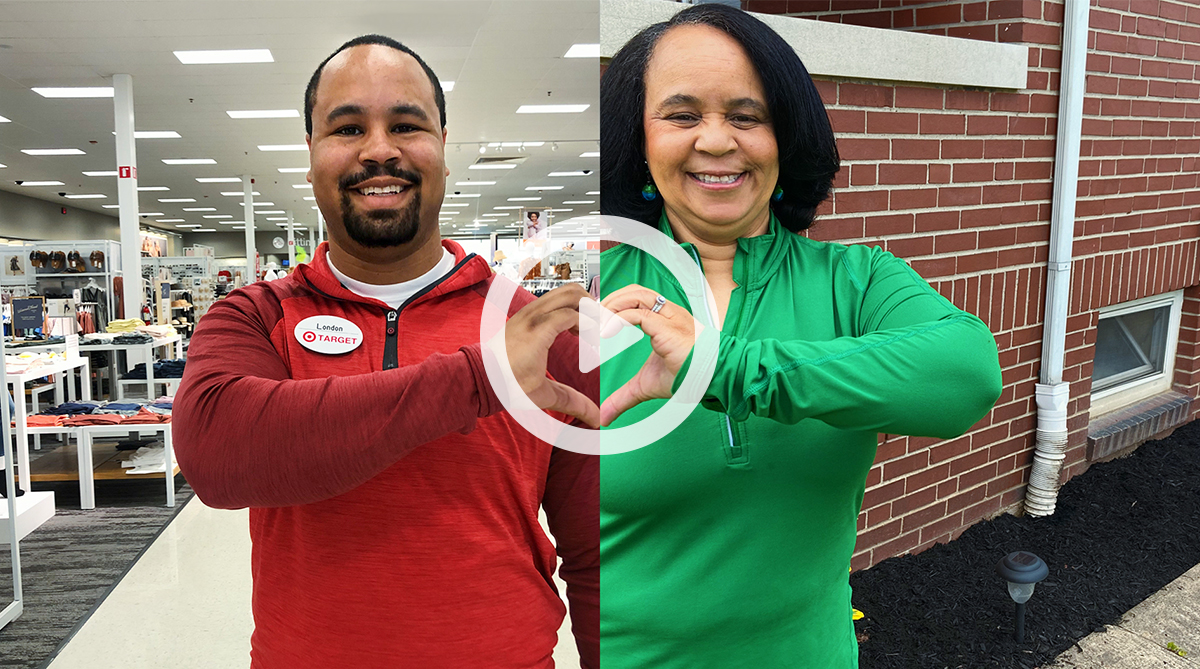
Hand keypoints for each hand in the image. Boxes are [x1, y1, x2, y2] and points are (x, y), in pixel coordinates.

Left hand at [504, 283, 600, 427]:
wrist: (479, 377)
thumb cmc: (505, 385)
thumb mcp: (542, 395)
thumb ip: (572, 402)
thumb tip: (596, 418)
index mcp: (538, 331)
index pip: (574, 314)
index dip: (591, 327)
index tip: (597, 344)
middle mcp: (532, 315)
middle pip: (571, 292)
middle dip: (590, 307)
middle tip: (597, 328)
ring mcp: (527, 312)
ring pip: (561, 293)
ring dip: (578, 306)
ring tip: (584, 331)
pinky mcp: (524, 314)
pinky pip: (551, 301)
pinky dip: (566, 308)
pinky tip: (568, 331)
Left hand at [600, 285, 700, 426]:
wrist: (711, 380)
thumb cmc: (688, 376)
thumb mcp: (645, 386)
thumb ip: (623, 397)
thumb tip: (606, 416)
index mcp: (664, 319)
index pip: (635, 298)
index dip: (614, 303)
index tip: (595, 319)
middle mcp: (668, 313)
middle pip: (633, 291)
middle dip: (609, 300)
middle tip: (590, 316)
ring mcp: (669, 317)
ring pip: (636, 295)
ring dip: (612, 305)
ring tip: (596, 321)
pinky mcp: (668, 328)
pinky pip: (639, 314)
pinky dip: (618, 319)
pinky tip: (606, 331)